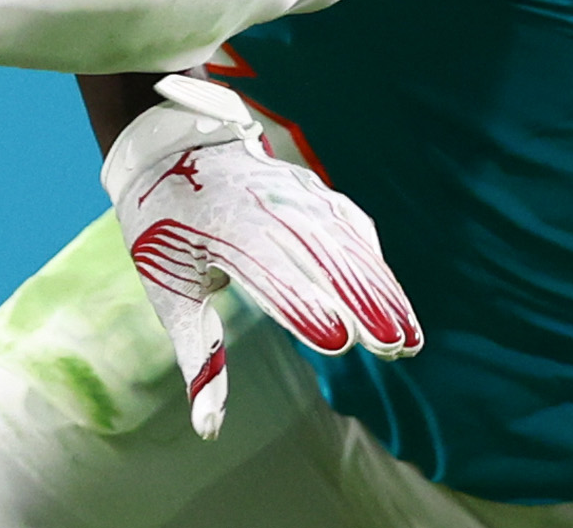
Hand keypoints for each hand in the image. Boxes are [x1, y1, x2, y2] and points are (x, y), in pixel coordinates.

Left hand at [103, 74, 421, 438]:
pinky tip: (392, 295)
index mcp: (219, 228)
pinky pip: (349, 224)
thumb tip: (208, 428)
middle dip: (361, 301)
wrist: (168, 145)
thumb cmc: (164, 228)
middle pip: (320, 255)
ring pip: (345, 240)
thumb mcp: (167, 290)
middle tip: (396, 348)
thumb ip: (198, 356)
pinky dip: (373, 259)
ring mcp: (290, 191)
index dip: (302, 302)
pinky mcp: (310, 188)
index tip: (338, 340)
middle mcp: (260, 205)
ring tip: (408, 338)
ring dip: (380, 288)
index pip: (266, 268)